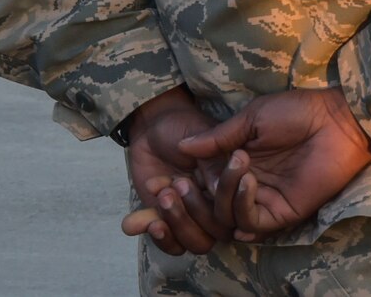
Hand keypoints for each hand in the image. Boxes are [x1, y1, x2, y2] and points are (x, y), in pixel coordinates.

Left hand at [118, 86, 228, 255]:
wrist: (153, 127)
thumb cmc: (184, 127)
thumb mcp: (201, 141)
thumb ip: (212, 165)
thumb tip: (219, 192)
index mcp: (230, 187)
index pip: (233, 213)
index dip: (220, 205)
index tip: (199, 181)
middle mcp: (214, 206)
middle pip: (213, 235)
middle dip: (192, 214)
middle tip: (177, 183)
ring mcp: (190, 215)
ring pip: (193, 243)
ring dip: (175, 224)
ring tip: (162, 196)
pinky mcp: (166, 218)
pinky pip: (169, 243)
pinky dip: (154, 234)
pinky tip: (138, 220)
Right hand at [176, 88, 370, 239]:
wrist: (338, 118)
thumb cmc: (299, 111)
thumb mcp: (252, 118)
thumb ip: (218, 137)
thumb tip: (182, 146)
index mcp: (237, 163)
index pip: (202, 185)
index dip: (186, 185)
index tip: (172, 176)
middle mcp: (247, 185)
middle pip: (209, 206)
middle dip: (198, 195)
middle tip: (198, 175)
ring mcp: (265, 200)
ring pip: (226, 217)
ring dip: (224, 194)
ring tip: (239, 165)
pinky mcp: (283, 213)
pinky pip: (252, 223)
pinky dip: (243, 207)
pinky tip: (248, 183)